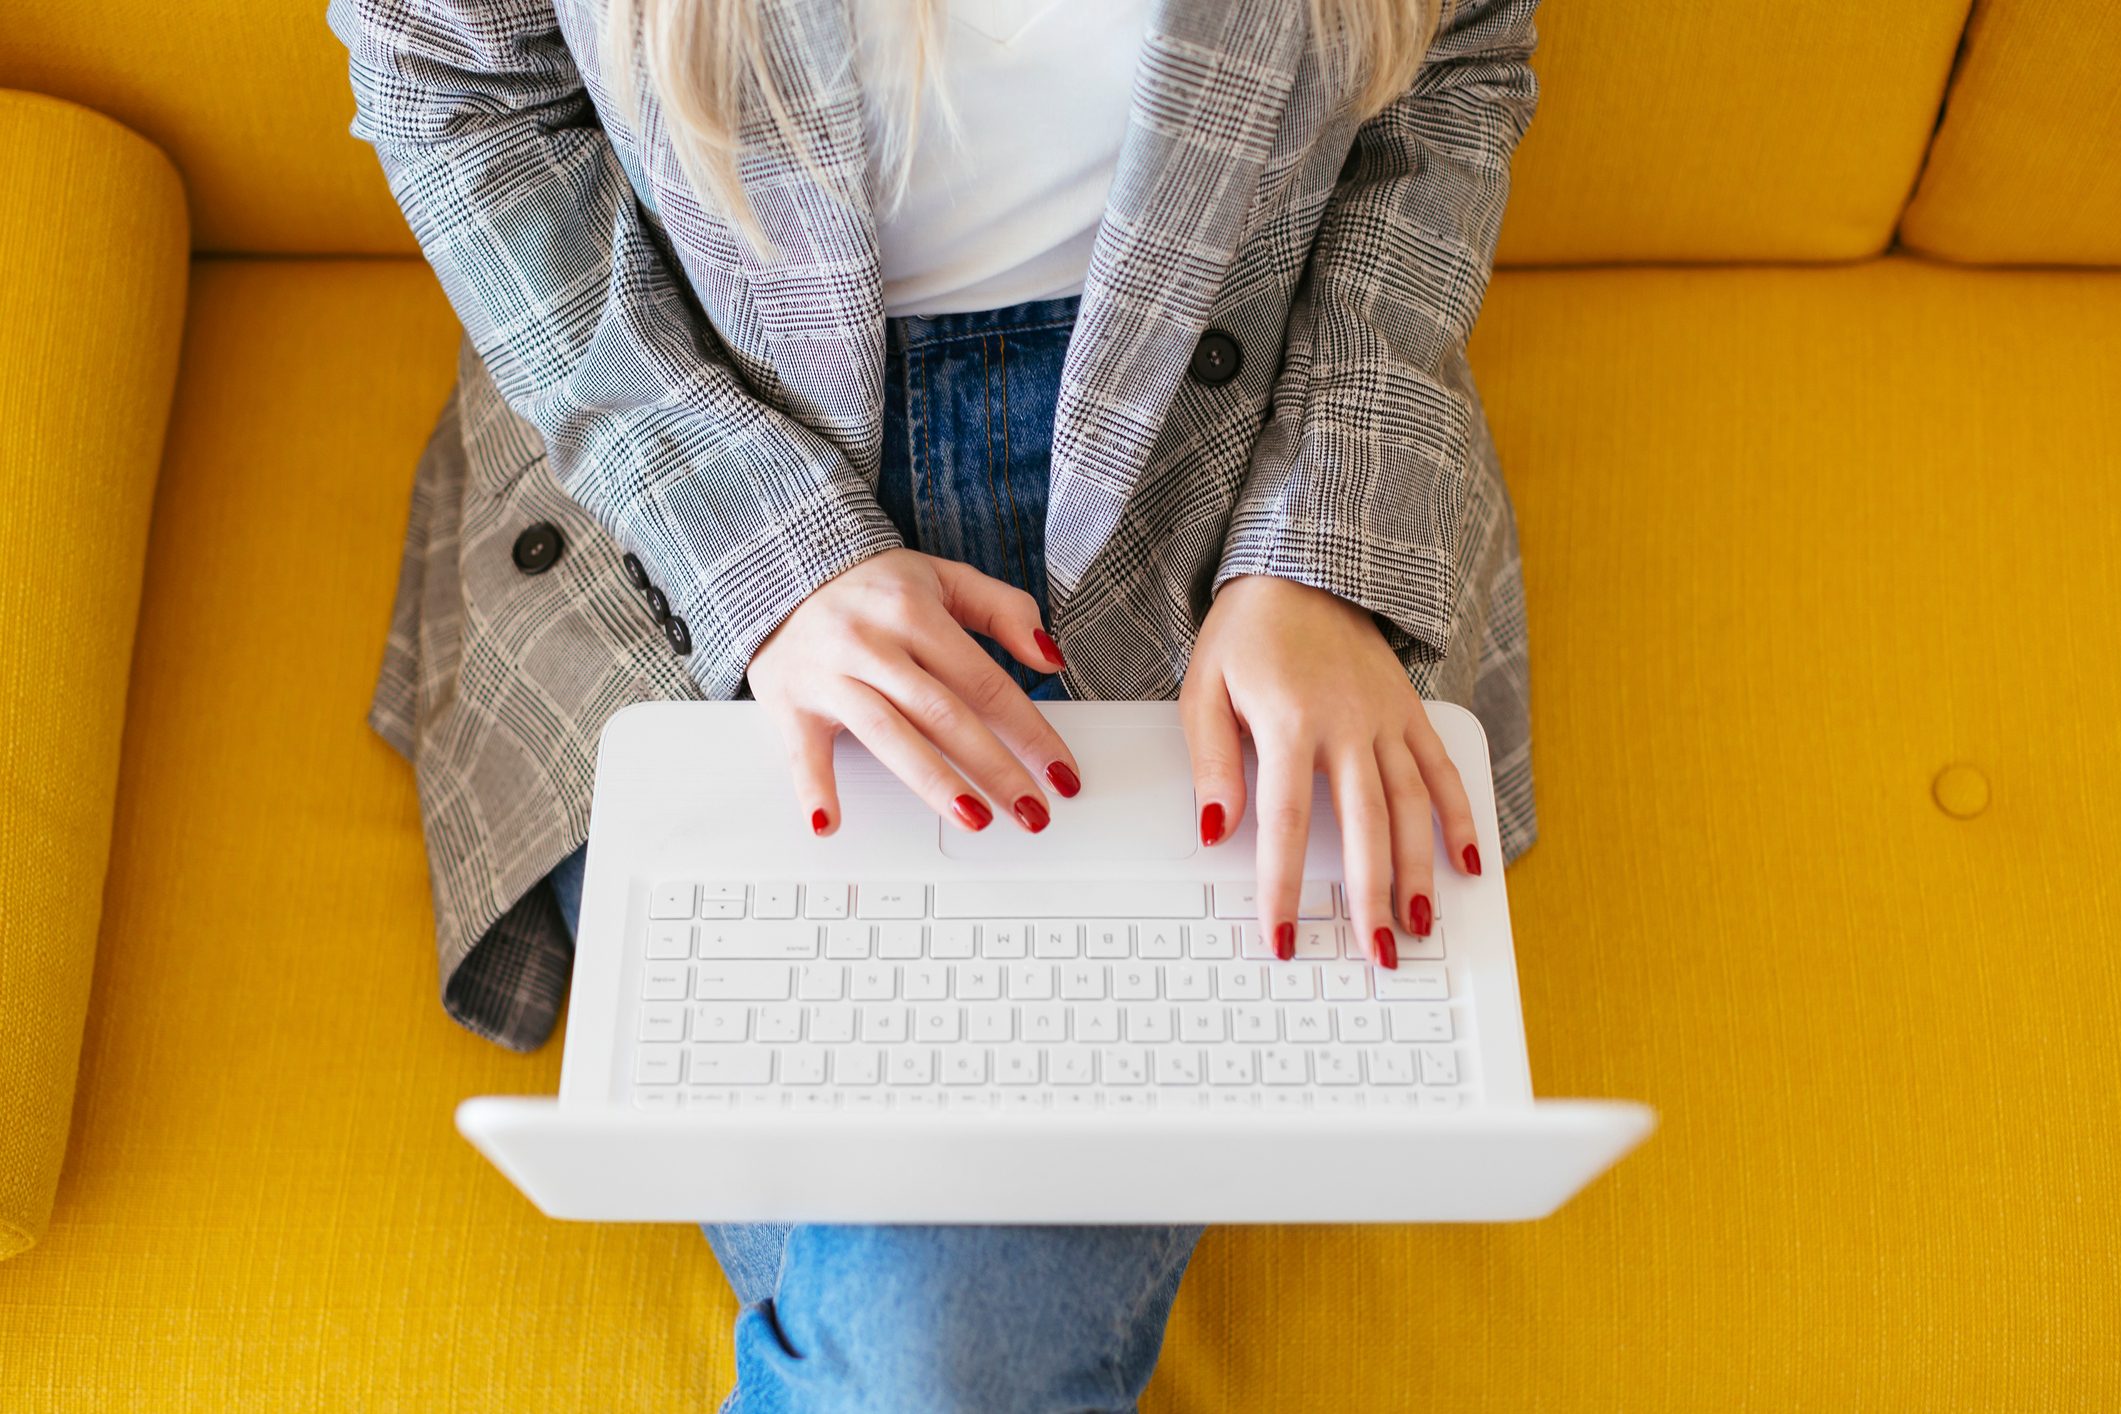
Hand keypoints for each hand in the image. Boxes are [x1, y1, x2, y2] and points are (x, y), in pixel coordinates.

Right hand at [747, 548, 1079, 835]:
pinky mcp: (790, 703)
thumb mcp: (944, 578)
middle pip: (944, 715)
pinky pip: (804, 752)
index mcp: (915, 612)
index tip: (1060, 771)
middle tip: (1032, 812)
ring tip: (975, 819)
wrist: (779, 567)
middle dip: (996, 767)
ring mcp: (830, 675)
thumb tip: (1050, 660)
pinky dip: (814, 789)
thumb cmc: (870, 585)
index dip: (1030, 731)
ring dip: (934, 782)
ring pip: (889, 734)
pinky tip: (831, 824)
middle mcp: (873, 644)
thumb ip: (1005, 611)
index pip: (986, 682)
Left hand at [1179, 574, 1483, 968]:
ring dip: (1419, 872)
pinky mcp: (1409, 711)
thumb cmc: (1247, 633)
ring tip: (1420, 925)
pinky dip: (1459, 817)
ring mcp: (1385, 718)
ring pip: (1412, 807)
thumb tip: (1216, 830)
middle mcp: (1347, 724)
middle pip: (1365, 826)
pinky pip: (1442, 769)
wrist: (1303, 568)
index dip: (1283, 885)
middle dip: (1370, 897)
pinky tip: (1466, 862)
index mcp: (1289, 721)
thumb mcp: (1203, 688)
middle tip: (1375, 953)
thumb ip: (1211, 762)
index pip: (1285, 822)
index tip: (1281, 935)